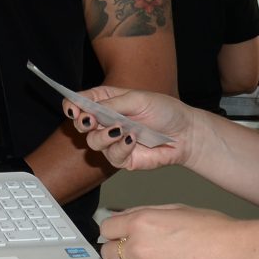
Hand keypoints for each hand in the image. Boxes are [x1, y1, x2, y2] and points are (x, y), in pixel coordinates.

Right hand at [60, 84, 193, 173]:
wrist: (186, 133)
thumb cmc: (164, 111)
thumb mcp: (138, 99)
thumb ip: (112, 104)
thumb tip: (89, 109)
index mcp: (106, 102)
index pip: (79, 102)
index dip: (71, 106)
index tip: (74, 109)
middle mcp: (105, 122)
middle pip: (80, 124)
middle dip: (83, 123)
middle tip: (91, 120)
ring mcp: (113, 141)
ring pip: (93, 142)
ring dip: (104, 136)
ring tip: (122, 130)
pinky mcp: (122, 158)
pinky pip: (112, 156)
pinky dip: (121, 147)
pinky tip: (133, 140)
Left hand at [96, 205, 241, 258]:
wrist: (235, 254)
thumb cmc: (213, 229)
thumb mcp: (174, 209)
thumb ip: (144, 214)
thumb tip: (124, 219)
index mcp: (140, 223)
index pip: (106, 229)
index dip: (112, 233)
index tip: (117, 237)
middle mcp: (138, 248)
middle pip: (106, 254)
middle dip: (117, 254)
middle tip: (133, 255)